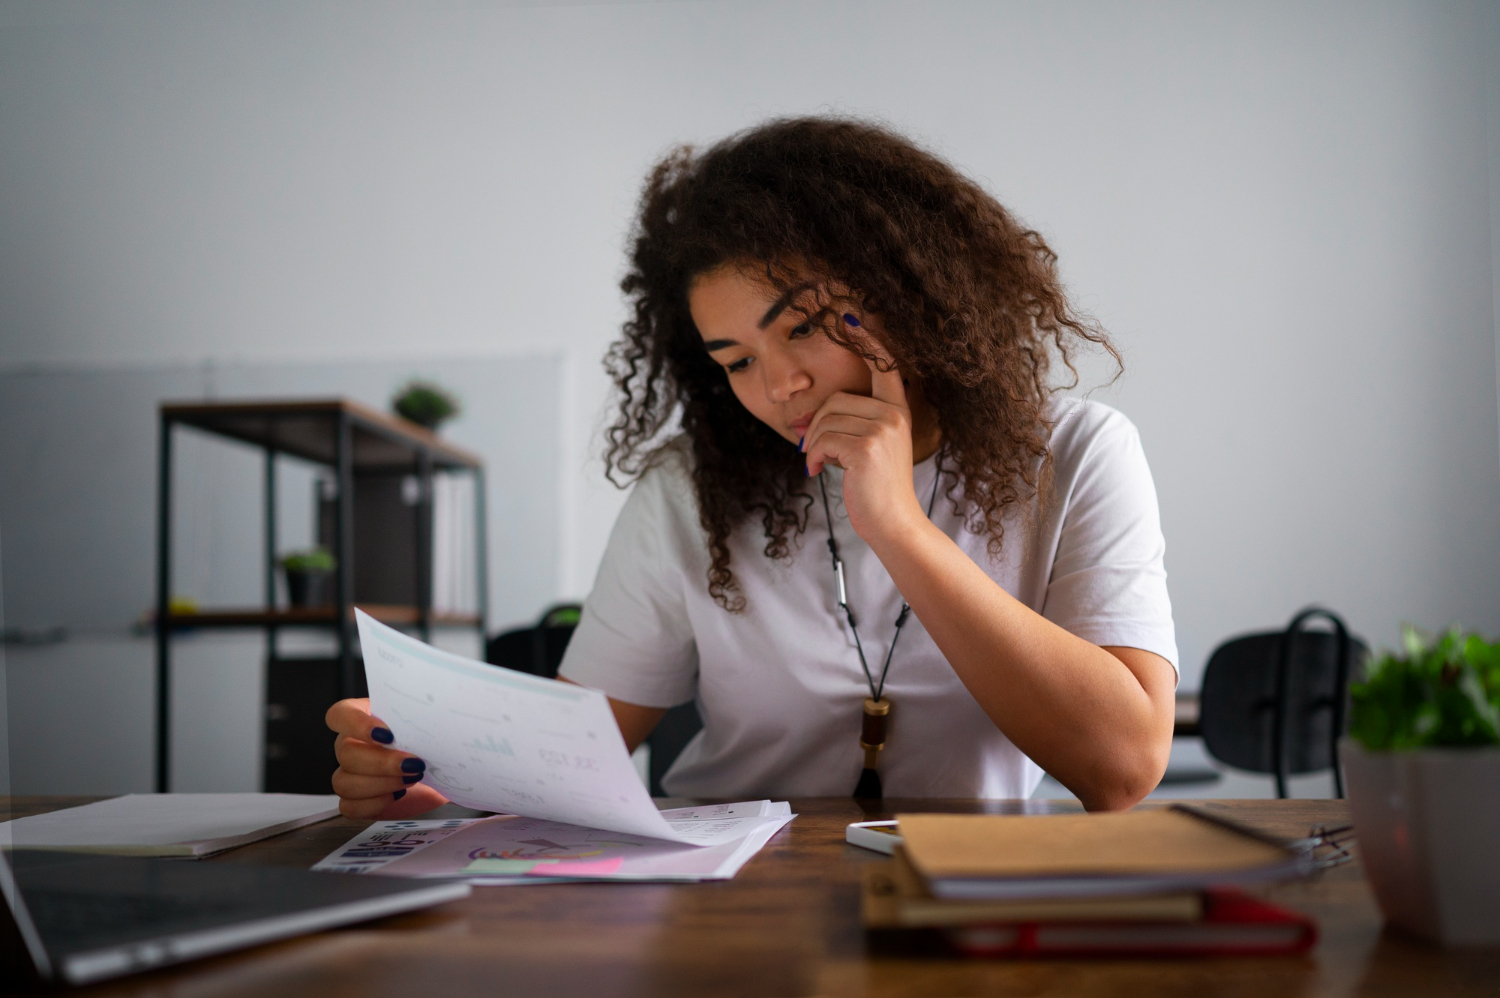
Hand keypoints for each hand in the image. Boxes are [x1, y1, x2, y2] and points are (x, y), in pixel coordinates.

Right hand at [326, 698, 448, 818]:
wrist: (441, 772)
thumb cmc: (432, 742)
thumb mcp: (430, 726)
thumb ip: (425, 719)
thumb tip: (439, 723)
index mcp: (363, 717)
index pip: (340, 715)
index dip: (357, 724)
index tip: (387, 735)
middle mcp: (350, 744)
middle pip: (345, 753)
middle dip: (381, 762)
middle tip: (414, 764)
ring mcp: (348, 773)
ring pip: (343, 782)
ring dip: (380, 784)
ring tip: (412, 779)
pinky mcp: (355, 800)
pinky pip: (349, 807)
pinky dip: (375, 804)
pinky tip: (397, 795)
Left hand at [801, 335, 925, 544]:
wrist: (894, 524)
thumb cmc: (877, 490)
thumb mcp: (871, 450)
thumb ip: (852, 426)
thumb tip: (810, 421)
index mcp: (898, 411)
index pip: (885, 367)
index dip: (868, 340)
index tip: (851, 314)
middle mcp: (893, 415)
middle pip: (836, 399)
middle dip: (818, 425)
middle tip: (815, 452)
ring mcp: (882, 429)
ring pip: (826, 420)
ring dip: (814, 445)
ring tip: (821, 464)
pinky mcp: (866, 447)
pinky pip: (824, 439)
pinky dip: (814, 457)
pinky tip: (818, 472)